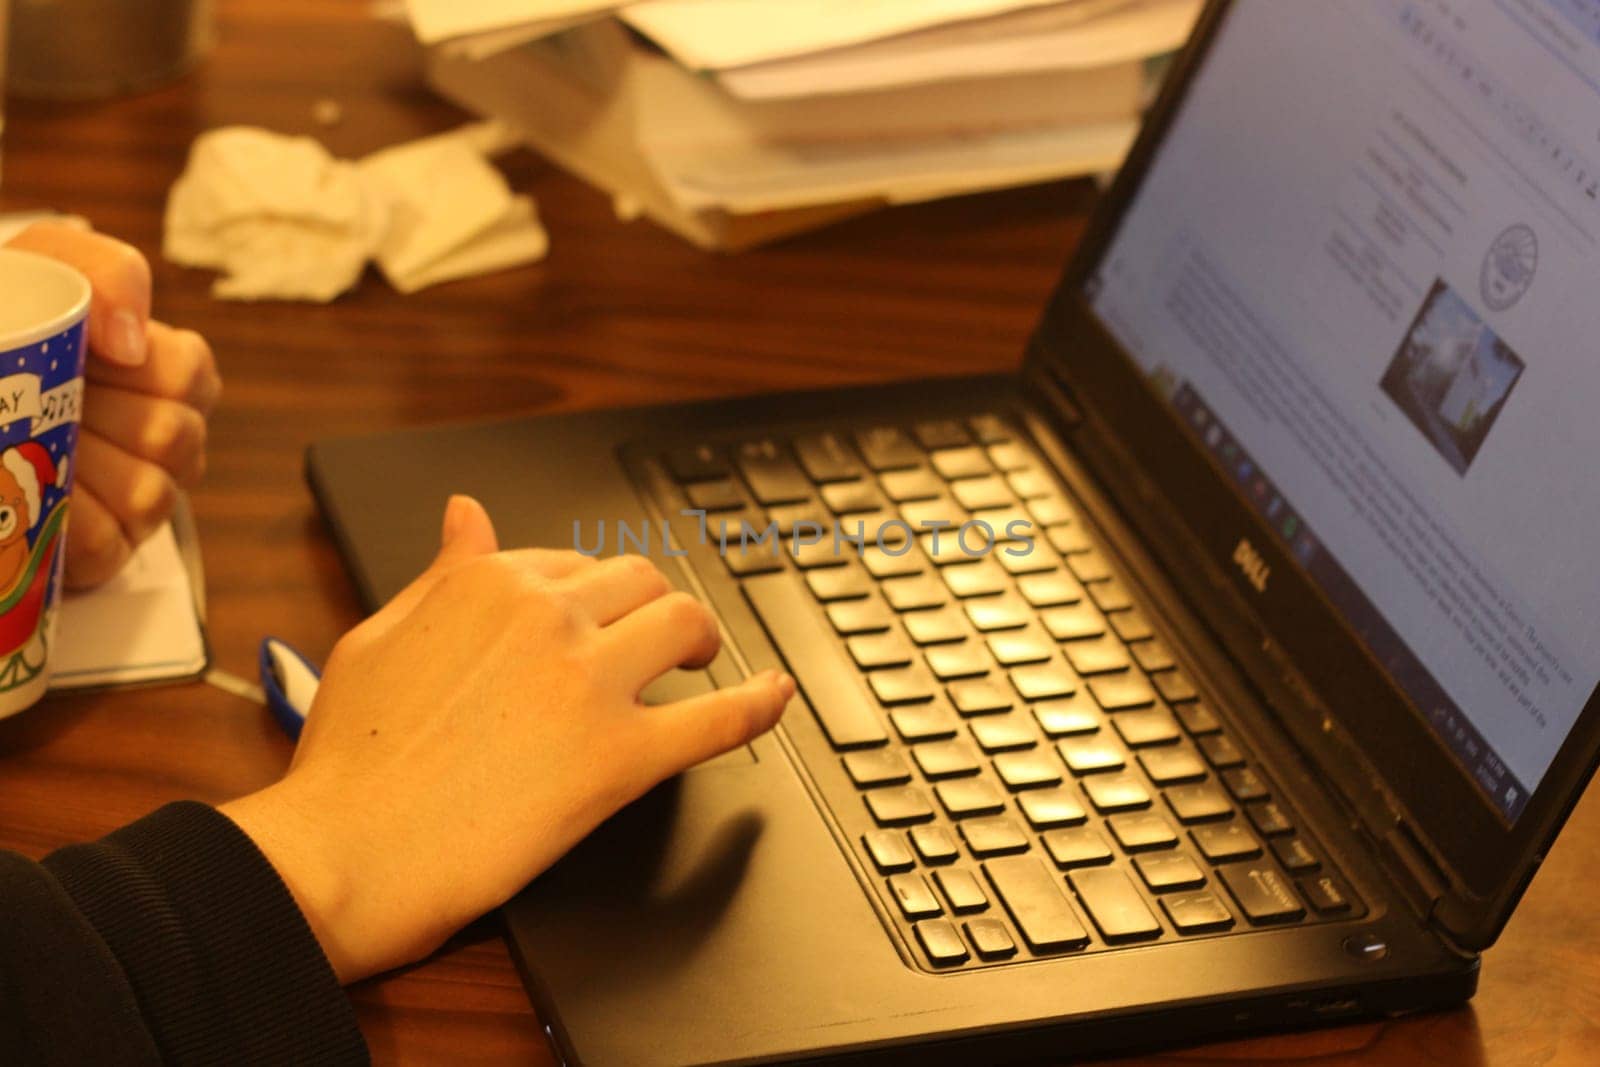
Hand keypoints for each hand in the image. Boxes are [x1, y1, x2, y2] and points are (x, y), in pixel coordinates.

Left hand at [3, 223, 220, 587]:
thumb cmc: (10, 319)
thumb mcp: (54, 266)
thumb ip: (111, 277)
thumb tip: (129, 345)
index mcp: (166, 372)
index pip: (191, 375)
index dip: (132, 369)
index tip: (79, 354)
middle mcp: (166, 439)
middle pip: (173, 438)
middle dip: (92, 415)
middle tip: (43, 399)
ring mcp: (142, 498)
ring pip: (147, 495)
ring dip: (73, 465)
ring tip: (27, 441)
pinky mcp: (106, 550)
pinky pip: (106, 542)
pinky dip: (61, 518)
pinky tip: (34, 487)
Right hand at [221, 496, 794, 983]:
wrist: (347, 853)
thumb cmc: (351, 759)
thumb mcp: (380, 635)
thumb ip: (441, 573)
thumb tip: (469, 513)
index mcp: (491, 582)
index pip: (573, 562)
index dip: (592, 593)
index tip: (597, 616)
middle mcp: (549, 617)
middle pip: (640, 583)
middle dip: (651, 606)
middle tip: (657, 640)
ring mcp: (590, 684)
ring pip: (685, 625)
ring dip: (703, 637)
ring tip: (703, 661)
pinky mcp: (622, 757)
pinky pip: (718, 719)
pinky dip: (758, 705)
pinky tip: (775, 696)